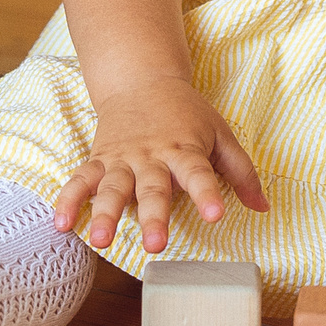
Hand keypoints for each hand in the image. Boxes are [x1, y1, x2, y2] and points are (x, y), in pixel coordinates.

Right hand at [53, 75, 268, 252]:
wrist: (141, 80)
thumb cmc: (186, 114)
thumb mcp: (220, 135)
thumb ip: (241, 172)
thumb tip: (264, 207)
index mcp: (184, 150)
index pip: (199, 173)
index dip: (207, 194)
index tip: (217, 215)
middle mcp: (151, 156)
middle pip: (152, 188)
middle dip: (154, 216)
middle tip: (156, 244)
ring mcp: (122, 158)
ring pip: (113, 188)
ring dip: (106, 214)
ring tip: (101, 242)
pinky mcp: (99, 159)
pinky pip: (81, 180)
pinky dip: (69, 200)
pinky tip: (62, 224)